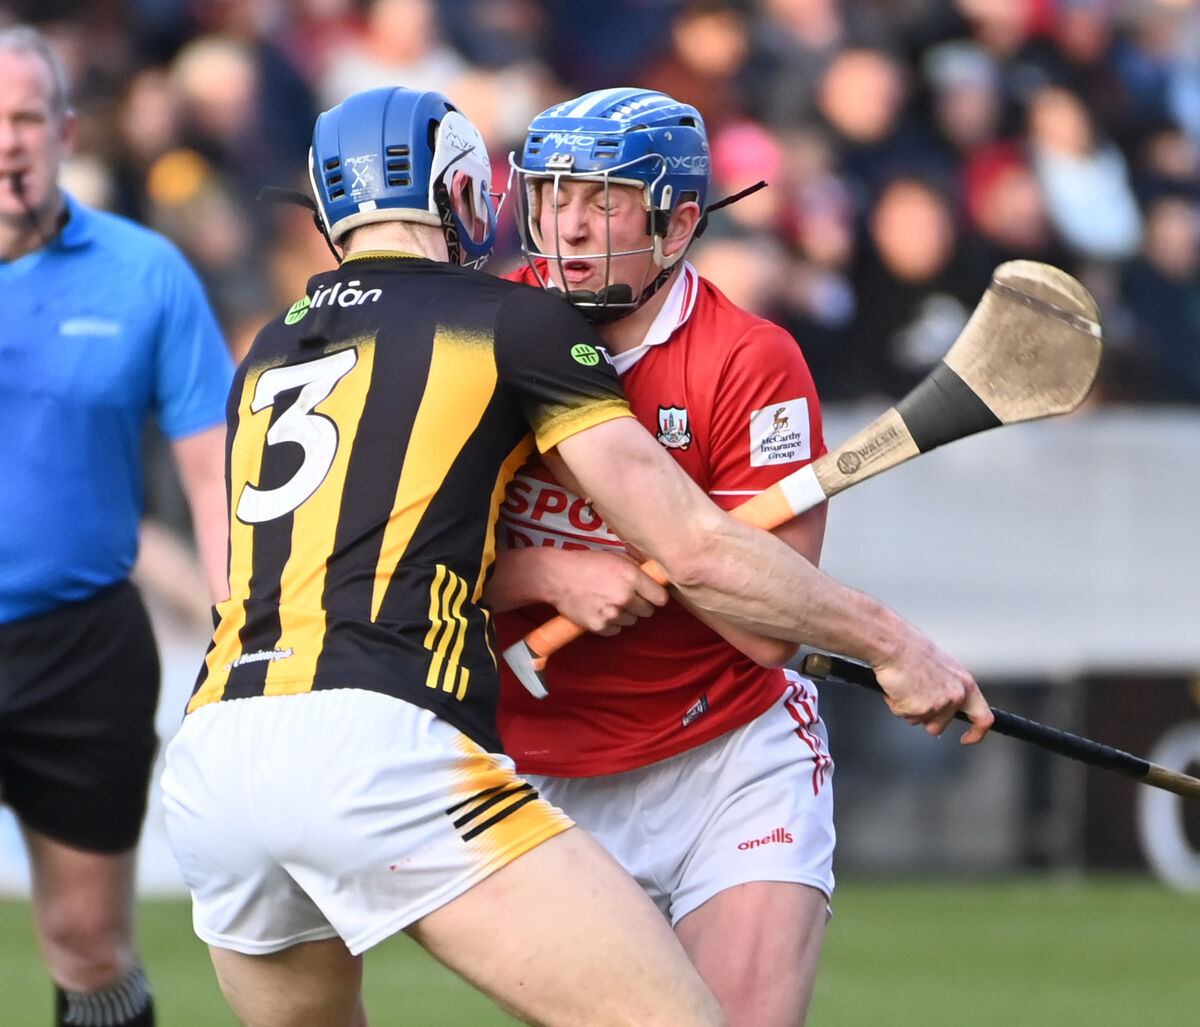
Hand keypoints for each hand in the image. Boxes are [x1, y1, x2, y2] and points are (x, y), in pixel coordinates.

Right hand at [549, 550, 669, 635]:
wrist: (557, 577)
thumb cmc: (587, 563)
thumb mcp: (616, 556)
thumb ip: (637, 567)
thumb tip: (655, 575)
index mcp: (631, 577)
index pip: (660, 597)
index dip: (656, 595)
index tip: (651, 595)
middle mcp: (624, 597)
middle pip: (648, 612)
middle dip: (640, 605)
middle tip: (626, 597)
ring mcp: (612, 614)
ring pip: (632, 621)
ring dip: (625, 614)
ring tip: (609, 601)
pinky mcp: (600, 627)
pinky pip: (616, 630)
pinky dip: (611, 623)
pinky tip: (601, 610)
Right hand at [873, 637, 993, 744]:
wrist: (895, 645)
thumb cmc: (912, 649)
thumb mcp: (942, 667)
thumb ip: (948, 686)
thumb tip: (942, 698)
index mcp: (965, 684)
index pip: (983, 717)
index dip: (977, 733)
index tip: (968, 738)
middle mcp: (955, 696)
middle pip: (939, 725)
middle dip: (924, 717)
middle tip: (914, 698)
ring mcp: (938, 705)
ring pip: (918, 721)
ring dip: (908, 708)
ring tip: (904, 685)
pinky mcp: (919, 709)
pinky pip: (901, 714)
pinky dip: (895, 703)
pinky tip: (896, 686)